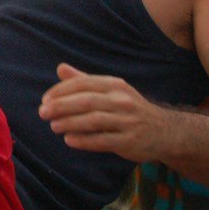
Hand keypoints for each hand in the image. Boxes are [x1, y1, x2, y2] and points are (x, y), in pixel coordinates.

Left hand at [38, 63, 169, 162]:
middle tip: (42, 112)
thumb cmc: (129, 109)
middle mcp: (122, 101)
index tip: (45, 100)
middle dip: (61, 106)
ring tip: (53, 126)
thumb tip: (60, 68)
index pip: (83, 84)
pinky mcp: (130, 141)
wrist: (165, 131)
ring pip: (94, 121)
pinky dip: (84, 140)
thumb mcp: (111, 91)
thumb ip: (85, 81)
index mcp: (115, 85)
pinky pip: (103, 140)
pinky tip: (69, 140)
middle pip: (86, 101)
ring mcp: (127, 121)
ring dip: (70, 123)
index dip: (61, 91)